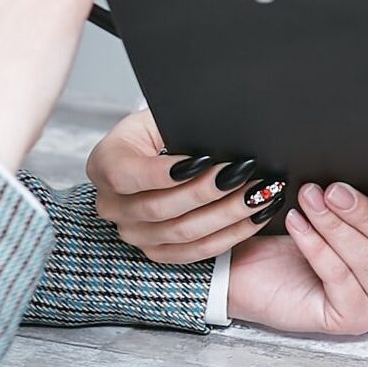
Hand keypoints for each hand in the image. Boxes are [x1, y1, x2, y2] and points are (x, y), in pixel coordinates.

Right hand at [87, 108, 282, 263]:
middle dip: (209, 191)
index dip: (165, 172)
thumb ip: (183, 122)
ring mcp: (133, 233)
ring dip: (228, 213)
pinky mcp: (158, 251)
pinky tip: (259, 214)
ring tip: (262, 192)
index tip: (205, 159)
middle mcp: (112, 204)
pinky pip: (197, 251)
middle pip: (159, 207)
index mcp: (105, 164)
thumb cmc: (164, 127)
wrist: (159, 151)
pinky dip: (232, 233)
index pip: (127, 174)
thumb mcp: (164, 115)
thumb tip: (223, 128)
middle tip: (247, 171)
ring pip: (182, 233)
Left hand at [225, 184, 367, 334]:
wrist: (261, 271)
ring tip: (311, 200)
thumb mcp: (345, 210)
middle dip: (366, 213)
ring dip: (336, 225)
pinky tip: (299, 223)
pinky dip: (317, 244)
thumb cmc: (306, 237)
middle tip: (335, 191)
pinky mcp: (351, 320)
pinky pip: (338, 275)